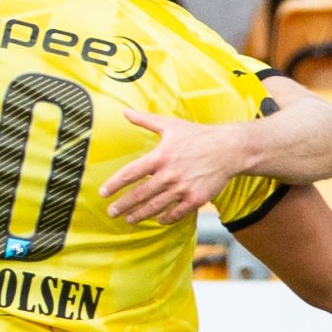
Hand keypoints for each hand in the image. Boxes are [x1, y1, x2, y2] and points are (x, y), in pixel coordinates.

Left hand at [100, 110, 250, 224]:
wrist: (229, 149)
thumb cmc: (198, 136)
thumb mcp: (170, 125)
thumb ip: (145, 120)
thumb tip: (124, 111)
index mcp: (160, 157)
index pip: (130, 173)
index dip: (114, 185)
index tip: (103, 194)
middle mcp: (169, 175)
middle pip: (139, 195)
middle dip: (123, 206)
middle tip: (111, 212)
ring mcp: (182, 188)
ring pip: (155, 207)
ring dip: (140, 215)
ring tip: (129, 219)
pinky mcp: (196, 199)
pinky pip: (176, 214)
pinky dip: (165, 218)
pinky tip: (158, 219)